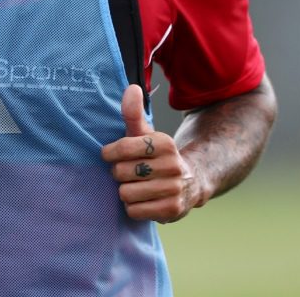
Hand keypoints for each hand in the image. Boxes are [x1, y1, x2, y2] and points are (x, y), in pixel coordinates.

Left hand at [101, 85, 199, 222]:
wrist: (190, 182)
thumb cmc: (156, 156)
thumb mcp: (145, 134)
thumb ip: (133, 113)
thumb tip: (131, 87)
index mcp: (164, 143)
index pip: (122, 148)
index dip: (109, 153)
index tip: (109, 155)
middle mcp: (173, 165)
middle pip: (120, 172)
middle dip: (119, 173)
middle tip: (130, 172)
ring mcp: (174, 189)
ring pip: (126, 193)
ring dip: (126, 191)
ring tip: (137, 186)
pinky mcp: (172, 210)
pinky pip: (134, 211)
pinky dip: (134, 207)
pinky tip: (144, 200)